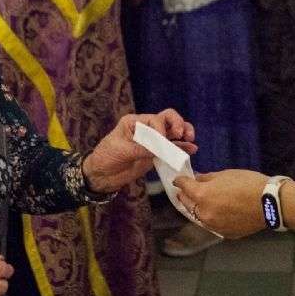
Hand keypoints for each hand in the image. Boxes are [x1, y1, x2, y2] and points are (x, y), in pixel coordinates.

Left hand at [82, 110, 196, 193]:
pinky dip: (182, 147)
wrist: (102, 176)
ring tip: (190, 140)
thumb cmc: (106, 158)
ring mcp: (153, 140)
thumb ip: (142, 148)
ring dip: (184, 133)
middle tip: (181, 135)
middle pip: (167, 119)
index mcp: (135, 122)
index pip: (155, 120)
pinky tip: (192, 150)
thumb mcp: (122, 151)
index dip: (161, 131)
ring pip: (173, 131)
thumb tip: (161, 148)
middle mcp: (146, 128)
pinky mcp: (156, 153)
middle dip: (178, 124)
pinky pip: (172, 147)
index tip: (161, 143)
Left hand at [174, 170, 269, 238]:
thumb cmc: (248, 183)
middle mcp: (203, 213)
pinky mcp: (224, 233)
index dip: (180, 181)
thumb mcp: (226, 174)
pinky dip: (211, 217)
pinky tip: (216, 212)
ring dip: (197, 209)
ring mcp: (213, 226)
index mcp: (202, 195)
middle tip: (185, 191)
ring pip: (198, 217)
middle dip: (185, 196)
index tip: (179, 180)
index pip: (184, 187)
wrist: (270, 203)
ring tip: (199, 202)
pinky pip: (212, 224)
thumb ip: (208, 178)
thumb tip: (198, 180)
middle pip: (187, 204)